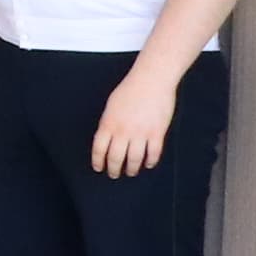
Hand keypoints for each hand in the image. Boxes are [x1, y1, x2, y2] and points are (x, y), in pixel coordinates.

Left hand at [92, 60, 181, 175]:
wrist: (151, 80)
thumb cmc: (130, 90)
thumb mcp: (111, 106)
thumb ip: (109, 123)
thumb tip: (108, 138)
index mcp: (108, 123)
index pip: (99, 149)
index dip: (98, 161)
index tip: (98, 168)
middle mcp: (123, 131)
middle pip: (116, 157)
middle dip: (113, 169)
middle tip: (114, 174)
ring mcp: (141, 133)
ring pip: (134, 159)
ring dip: (131, 169)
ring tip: (130, 172)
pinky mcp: (157, 133)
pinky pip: (153, 153)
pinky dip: (150, 161)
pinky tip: (148, 164)